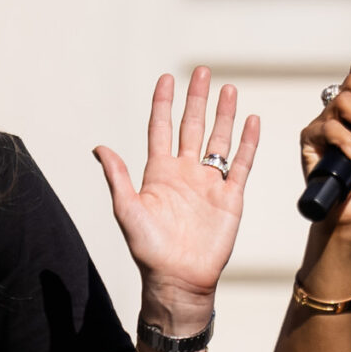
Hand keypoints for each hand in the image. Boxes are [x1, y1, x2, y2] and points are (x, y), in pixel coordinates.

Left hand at [94, 69, 259, 325]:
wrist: (178, 280)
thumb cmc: (149, 250)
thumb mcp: (127, 210)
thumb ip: (117, 177)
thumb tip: (98, 148)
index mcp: (158, 174)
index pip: (161, 129)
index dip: (163, 104)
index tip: (167, 79)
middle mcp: (184, 173)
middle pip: (192, 126)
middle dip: (197, 99)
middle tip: (202, 72)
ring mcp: (208, 183)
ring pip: (218, 140)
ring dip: (224, 114)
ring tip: (228, 88)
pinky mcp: (230, 197)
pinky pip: (241, 163)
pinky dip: (247, 142)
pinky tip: (252, 121)